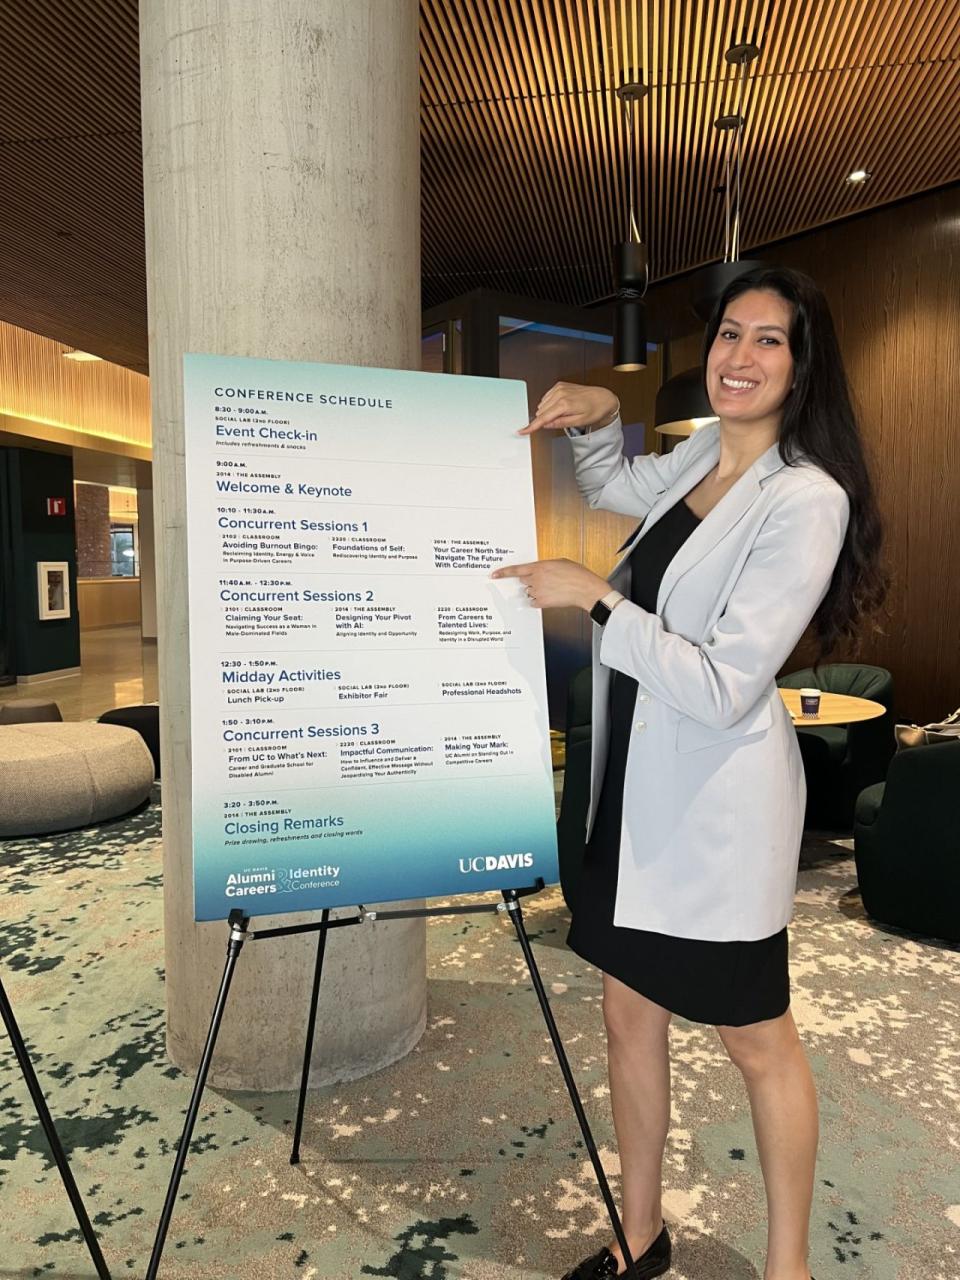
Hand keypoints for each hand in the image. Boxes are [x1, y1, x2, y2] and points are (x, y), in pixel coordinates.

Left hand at [491, 558, 609, 611]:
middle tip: (544, 581)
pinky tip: (550, 596)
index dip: (503, 572)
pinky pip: (533, 602)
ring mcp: (538, 591)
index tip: (494, 575)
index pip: (516, 569)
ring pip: (529, 592)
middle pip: (523, 581)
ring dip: (536, 590)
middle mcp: (536, 579)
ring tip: (552, 588)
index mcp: (540, 566)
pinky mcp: (542, 602)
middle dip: (530, 580)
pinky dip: (539, 600)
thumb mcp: (559, 562)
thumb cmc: (576, 574)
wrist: (585, 588)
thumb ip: (545, 566)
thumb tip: (540, 570)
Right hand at [519, 382, 618, 434]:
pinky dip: (551, 404)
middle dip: (546, 419)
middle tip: (561, 420)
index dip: (531, 426)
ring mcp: (559, 388)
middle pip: (541, 412)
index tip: (522, 431)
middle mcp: (560, 394)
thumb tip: (547, 425)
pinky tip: (562, 405)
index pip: (543, 418)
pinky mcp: (560, 385)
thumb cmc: (594, 409)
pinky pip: (547, 398)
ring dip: (549, 411)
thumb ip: (560, 423)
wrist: (603, 398)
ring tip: (565, 412)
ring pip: (543, 405)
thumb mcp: (579, 422)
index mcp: (564, 404)